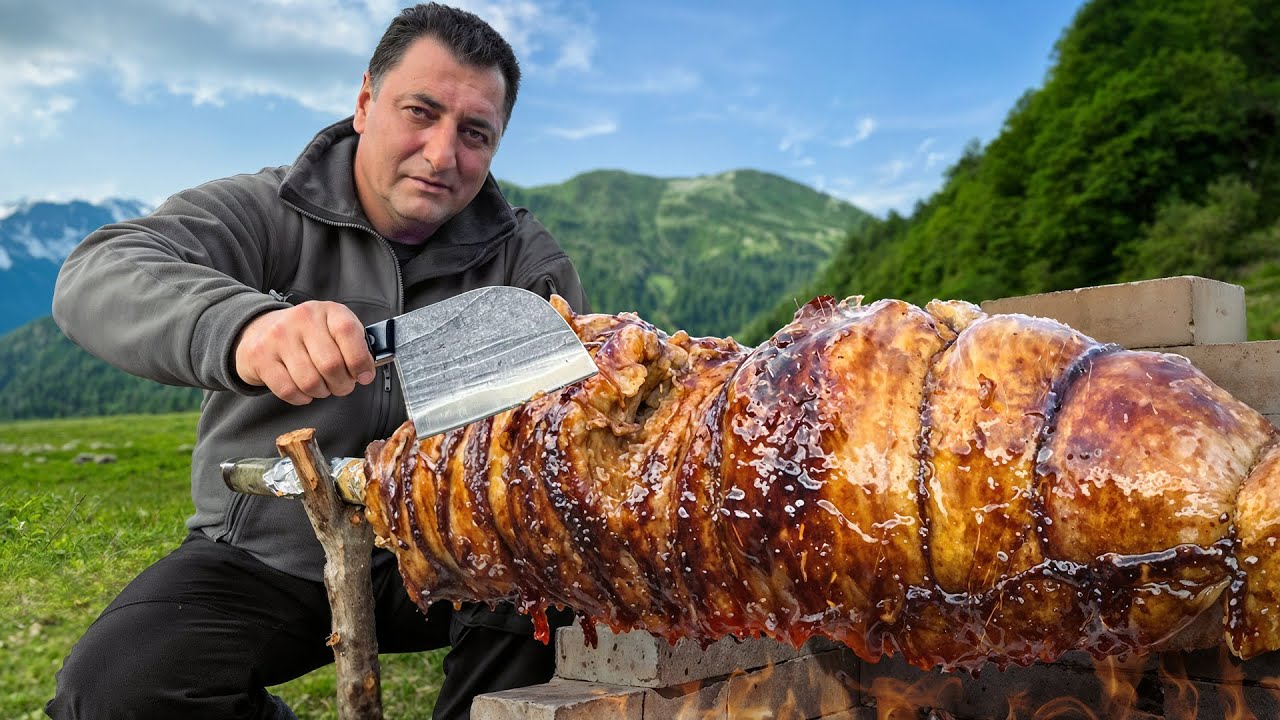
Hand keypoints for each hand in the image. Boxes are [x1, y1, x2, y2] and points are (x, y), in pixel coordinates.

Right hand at [234, 301, 375, 404]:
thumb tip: (366, 373)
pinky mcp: (260, 357)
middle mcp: (302, 319)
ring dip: (322, 392)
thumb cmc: (308, 334)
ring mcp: (278, 337)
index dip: (361, 360)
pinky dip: (302, 398)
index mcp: (327, 310)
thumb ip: (354, 345)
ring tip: (323, 387)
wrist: (260, 328)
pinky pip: (288, 390)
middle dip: (343, 384)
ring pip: (310, 382)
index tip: (364, 376)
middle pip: (331, 364)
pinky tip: (304, 390)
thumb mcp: (334, 328)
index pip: (348, 332)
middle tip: (342, 386)